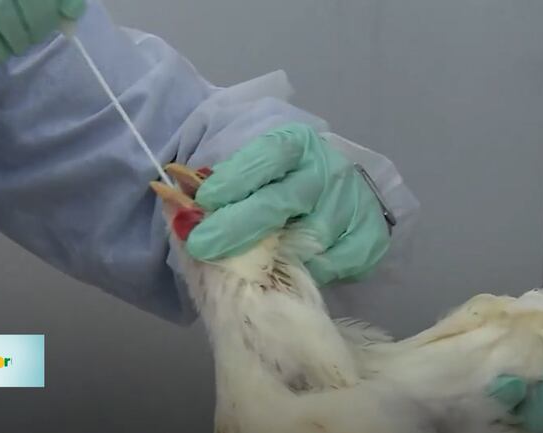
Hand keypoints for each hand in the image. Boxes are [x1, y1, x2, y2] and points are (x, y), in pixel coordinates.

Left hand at [186, 123, 390, 285]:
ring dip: (271, 257)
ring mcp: (352, 205)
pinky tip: (290, 271)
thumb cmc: (281, 184)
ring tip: (246, 267)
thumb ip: (218, 188)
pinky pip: (332, 265)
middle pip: (282, 200)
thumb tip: (174, 204)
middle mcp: (328, 171)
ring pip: (306, 239)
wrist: (335, 195)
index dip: (235, 178)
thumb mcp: (253, 173)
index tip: (204, 201)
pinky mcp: (368, 238)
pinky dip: (307, 272)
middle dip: (238, 225)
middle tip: (203, 245)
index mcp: (297, 145)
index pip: (267, 155)